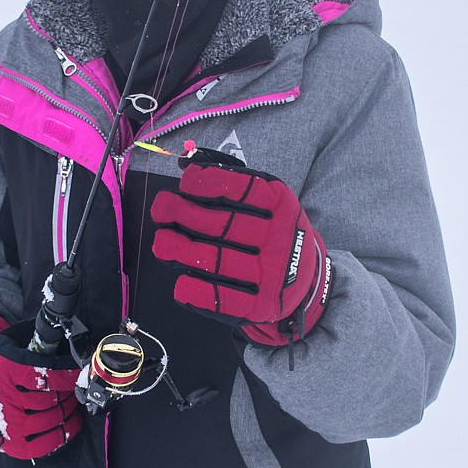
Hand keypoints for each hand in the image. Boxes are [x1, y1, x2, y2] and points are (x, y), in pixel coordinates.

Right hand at [0, 312, 82, 458]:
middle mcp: (5, 397)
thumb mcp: (11, 345)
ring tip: (70, 402)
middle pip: (52, 398)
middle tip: (73, 387)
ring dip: (68, 410)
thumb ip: (38, 344)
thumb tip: (69, 342)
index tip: (80, 370)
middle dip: (69, 392)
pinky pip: (44, 444)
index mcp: (5, 367)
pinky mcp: (11, 444)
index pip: (47, 373)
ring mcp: (7, 423)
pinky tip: (67, 423)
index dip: (69, 373)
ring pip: (52, 419)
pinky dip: (61, 434)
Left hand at [151, 160, 329, 344]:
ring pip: (219, 262)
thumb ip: (231, 181)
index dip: (208, 184)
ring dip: (183, 252)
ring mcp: (271, 274)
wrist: (306, 277)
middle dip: (185, 215)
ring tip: (161, 243)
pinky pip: (225, 300)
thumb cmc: (270, 229)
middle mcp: (279, 238)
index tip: (185, 183)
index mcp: (280, 205)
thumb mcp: (265, 199)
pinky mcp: (260, 305)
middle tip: (161, 209)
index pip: (243, 190)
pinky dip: (200, 293)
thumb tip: (188, 163)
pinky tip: (180, 283)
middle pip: (225, 226)